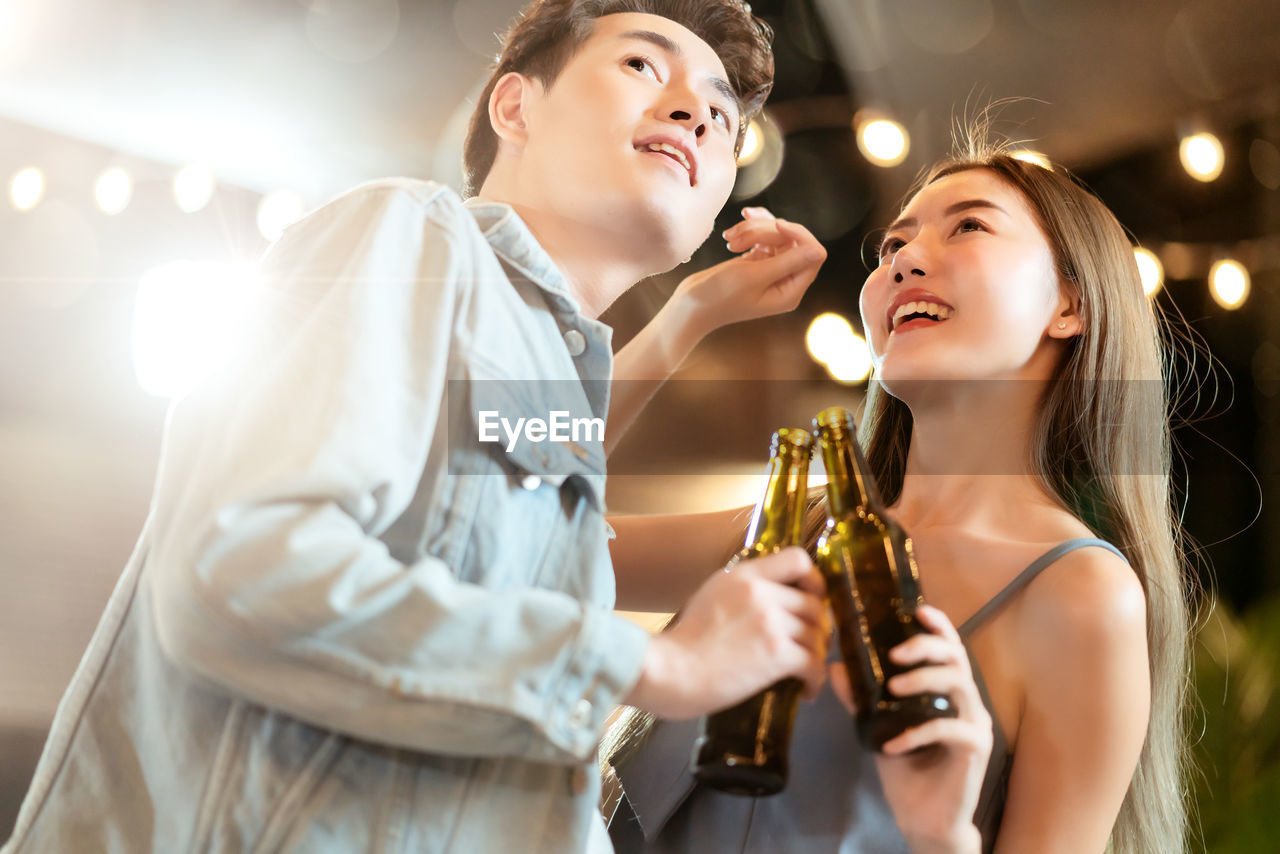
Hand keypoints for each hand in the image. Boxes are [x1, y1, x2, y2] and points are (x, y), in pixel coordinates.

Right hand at [624, 547, 827, 719]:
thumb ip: (741, 590)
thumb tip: (767, 599)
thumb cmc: (681, 642)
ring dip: (816, 656)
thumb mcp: (710, 595)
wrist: (668, 670)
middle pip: (815, 605)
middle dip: (818, 628)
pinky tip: (805, 690)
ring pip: (817, 636)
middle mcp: (762, 593)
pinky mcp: (777, 655)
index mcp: (745, 576)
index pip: (798, 559)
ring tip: (806, 673)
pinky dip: (814, 680)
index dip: (814, 581)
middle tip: (810, 646)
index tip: (812, 598)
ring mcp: (771, 623)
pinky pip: (814, 664)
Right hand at [672, 207, 826, 337]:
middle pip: (792, 240)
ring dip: (753, 230)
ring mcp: (772, 271)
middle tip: (737, 237)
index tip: (775, 225)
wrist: (691, 304)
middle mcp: (786, 281)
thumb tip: (820, 251)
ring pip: (776, 235)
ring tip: (729, 238)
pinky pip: (764, 238)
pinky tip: (730, 235)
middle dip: (767, 231)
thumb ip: (788, 262)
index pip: (814, 254)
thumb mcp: (754, 276)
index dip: (799, 234)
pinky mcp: (758, 262)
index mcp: (791, 291)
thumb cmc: (720, 295)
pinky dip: (748, 232)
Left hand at [829, 605, 990, 853]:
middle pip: (957, 658)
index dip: (938, 626)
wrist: (924, 818)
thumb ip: (860, 697)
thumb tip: (835, 666)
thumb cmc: (906, 768)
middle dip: (927, 647)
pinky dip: (918, 732)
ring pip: (960, 685)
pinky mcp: (976, 748)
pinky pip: (950, 728)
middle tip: (895, 653)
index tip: (918, 610)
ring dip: (924, 680)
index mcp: (947, 690)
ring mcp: (975, 724)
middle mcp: (967, 701)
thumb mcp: (875, 726)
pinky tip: (892, 745)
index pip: (949, 648)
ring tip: (892, 687)